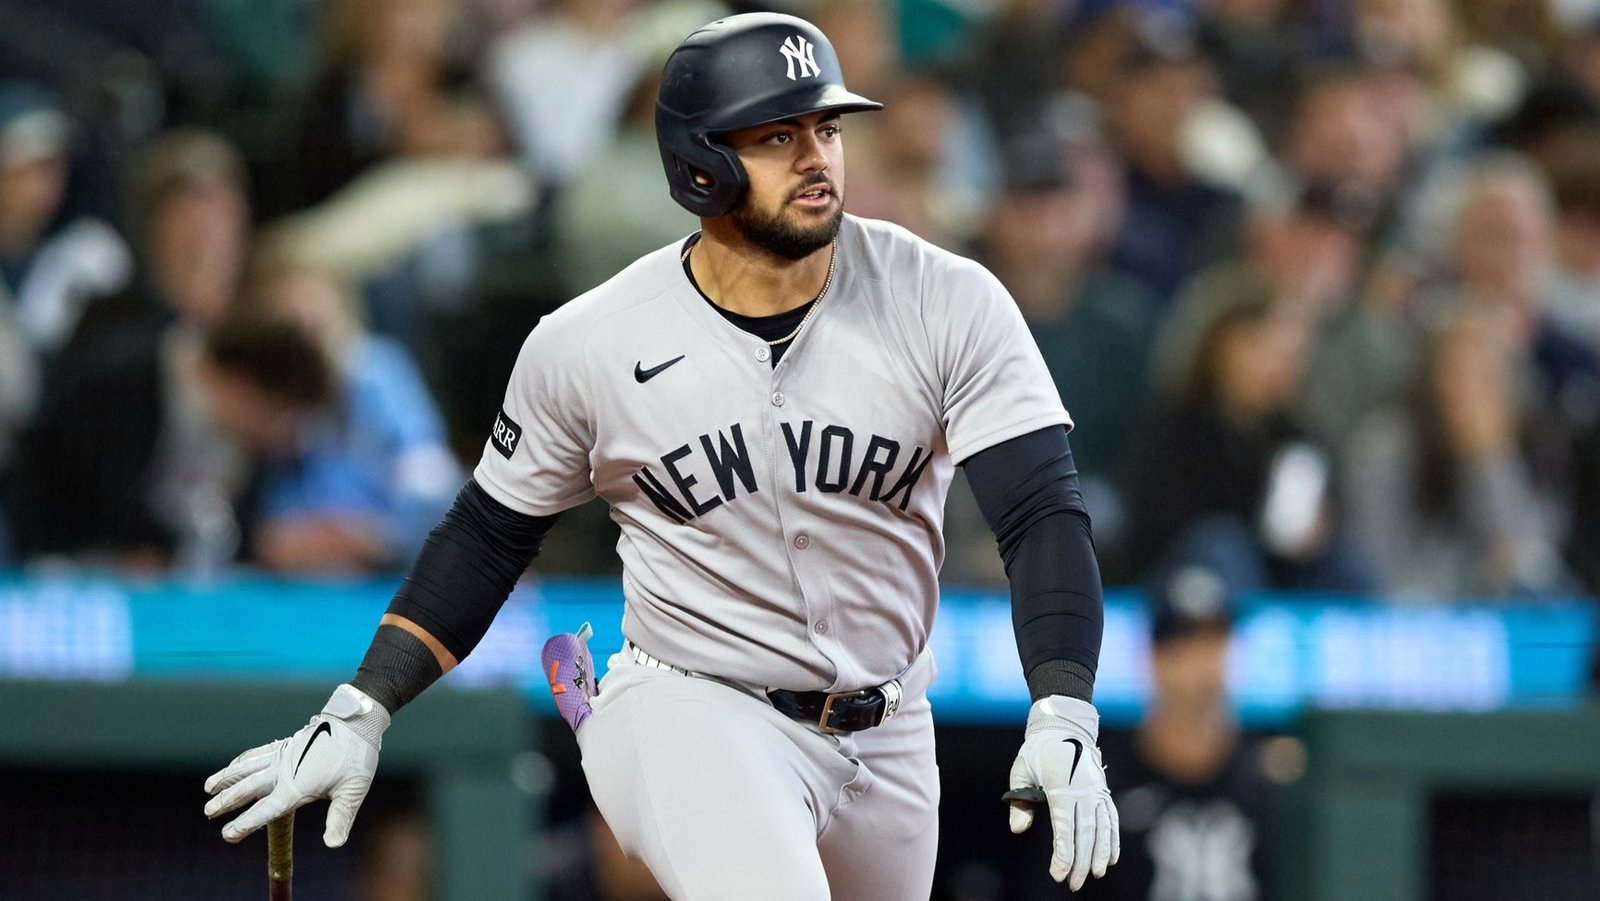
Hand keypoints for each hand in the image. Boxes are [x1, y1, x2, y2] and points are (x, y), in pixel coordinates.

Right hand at [204, 684, 389, 846]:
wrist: (356, 722)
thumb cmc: (357, 757)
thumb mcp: (352, 790)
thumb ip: (340, 818)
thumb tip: (332, 844)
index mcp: (298, 785)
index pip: (266, 810)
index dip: (245, 823)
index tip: (227, 834)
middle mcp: (284, 770)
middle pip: (248, 789)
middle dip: (227, 802)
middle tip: (208, 813)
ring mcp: (283, 755)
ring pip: (247, 768)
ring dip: (226, 779)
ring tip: (207, 789)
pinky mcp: (286, 745)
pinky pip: (257, 753)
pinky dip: (241, 761)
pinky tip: (232, 766)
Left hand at [1005, 696, 1119, 889]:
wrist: (1064, 725)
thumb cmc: (1038, 750)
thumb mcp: (1021, 769)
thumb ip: (1019, 800)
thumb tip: (1018, 829)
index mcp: (1061, 785)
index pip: (1064, 826)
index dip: (1063, 852)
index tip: (1058, 872)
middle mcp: (1083, 789)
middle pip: (1085, 832)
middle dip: (1081, 861)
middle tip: (1074, 883)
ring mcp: (1097, 791)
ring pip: (1102, 828)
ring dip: (1101, 854)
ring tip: (1097, 874)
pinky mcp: (1103, 791)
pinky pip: (1111, 819)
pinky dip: (1112, 839)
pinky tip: (1112, 858)